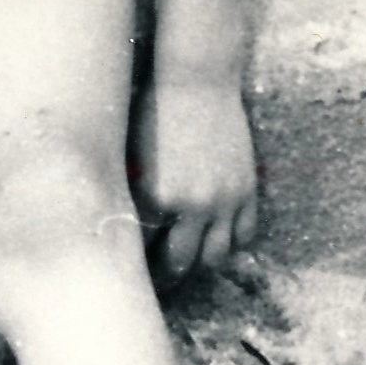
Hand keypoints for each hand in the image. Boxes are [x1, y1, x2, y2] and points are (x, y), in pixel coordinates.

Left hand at [132, 71, 257, 284]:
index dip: (131, 267)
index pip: (141, 253)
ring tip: (184, 266)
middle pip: (179, 265)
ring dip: (199, 265)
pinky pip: (244, 234)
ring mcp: (224, 199)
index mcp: (155, 197)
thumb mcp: (130, 156)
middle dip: (164, 278)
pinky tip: (213, 242)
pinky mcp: (247, 189)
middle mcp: (192, 206)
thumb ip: (130, 197)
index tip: (123, 276)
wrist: (196, 80)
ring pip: (215, 257)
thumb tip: (118, 233)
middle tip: (152, 284)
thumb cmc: (151, 111)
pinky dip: (230, 244)